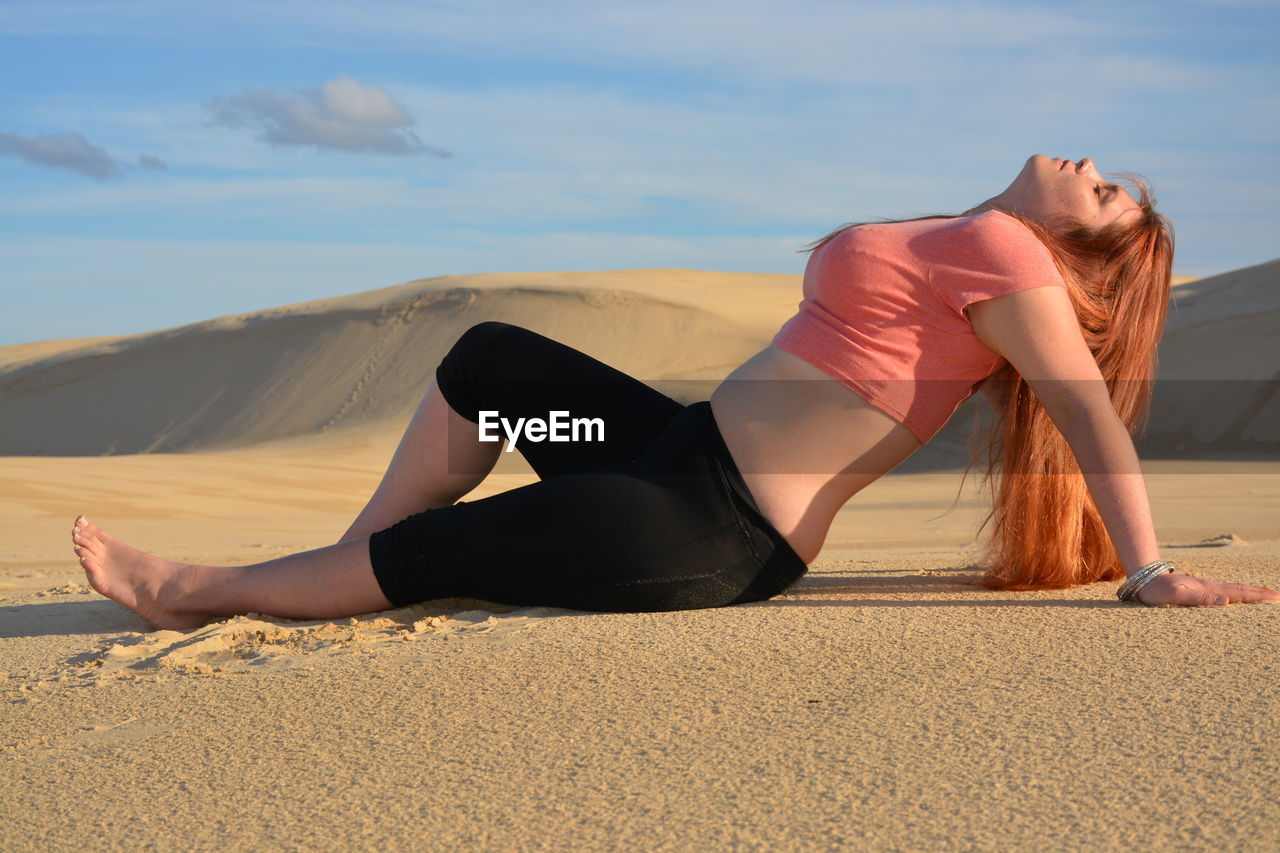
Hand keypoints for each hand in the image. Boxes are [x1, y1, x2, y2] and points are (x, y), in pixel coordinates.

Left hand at [1135, 571, 1279, 606]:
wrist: (1142, 580)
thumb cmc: (1156, 591)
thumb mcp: (1175, 596)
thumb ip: (1198, 598)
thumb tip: (1225, 601)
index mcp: (1208, 589)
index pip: (1238, 593)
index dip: (1258, 596)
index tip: (1277, 598)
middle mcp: (1209, 588)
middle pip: (1239, 590)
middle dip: (1260, 593)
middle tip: (1278, 597)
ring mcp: (1203, 589)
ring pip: (1232, 591)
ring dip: (1250, 594)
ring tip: (1265, 597)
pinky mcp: (1196, 592)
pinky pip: (1223, 593)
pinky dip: (1236, 595)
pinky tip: (1236, 599)